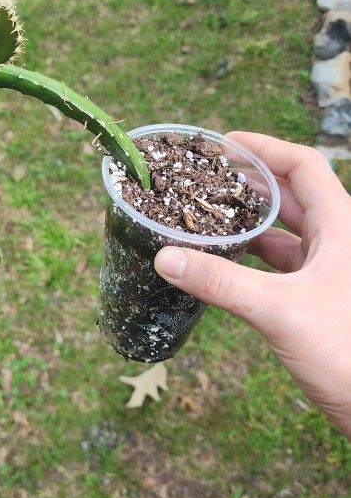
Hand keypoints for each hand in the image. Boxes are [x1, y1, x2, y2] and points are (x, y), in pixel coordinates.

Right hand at [154, 132, 350, 437]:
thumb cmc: (345, 353)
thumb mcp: (279, 311)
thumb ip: (221, 283)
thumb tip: (165, 259)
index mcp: (340, 226)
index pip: (303, 166)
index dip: (265, 149)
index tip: (224, 144)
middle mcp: (337, 241)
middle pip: (291, 195)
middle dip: (249, 184)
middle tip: (205, 178)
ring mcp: (329, 270)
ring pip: (285, 232)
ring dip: (249, 222)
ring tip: (207, 215)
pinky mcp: (320, 298)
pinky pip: (282, 264)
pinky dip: (253, 257)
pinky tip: (224, 261)